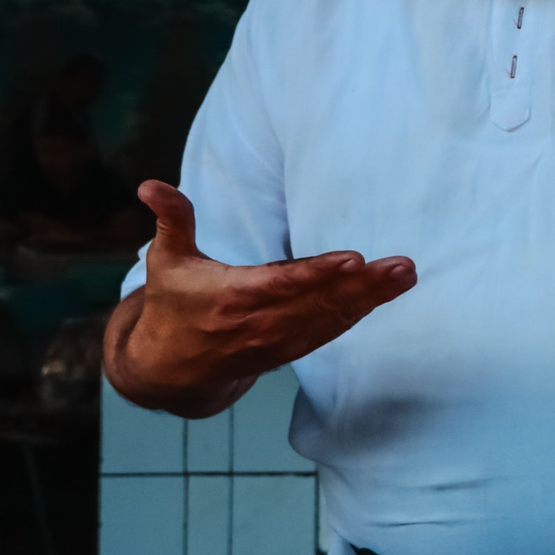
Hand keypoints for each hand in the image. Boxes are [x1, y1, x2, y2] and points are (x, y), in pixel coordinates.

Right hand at [105, 180, 415, 415]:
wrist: (169, 370)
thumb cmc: (173, 305)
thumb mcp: (165, 261)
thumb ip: (172, 219)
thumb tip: (150, 184)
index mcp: (231, 298)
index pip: (282, 284)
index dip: (318, 273)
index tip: (353, 259)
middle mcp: (260, 323)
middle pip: (319, 303)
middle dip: (364, 285)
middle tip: (401, 266)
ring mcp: (278, 341)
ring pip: (332, 318)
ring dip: (372, 299)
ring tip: (405, 275)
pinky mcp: (290, 351)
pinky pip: (330, 331)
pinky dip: (358, 314)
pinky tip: (386, 293)